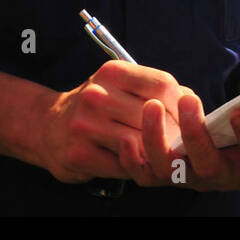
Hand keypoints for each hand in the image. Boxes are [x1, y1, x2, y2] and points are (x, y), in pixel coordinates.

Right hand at [36, 60, 186, 183]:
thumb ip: (155, 91)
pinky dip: (135, 167)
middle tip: (178, 141)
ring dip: (154, 152)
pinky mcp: (79, 154)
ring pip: (139, 142)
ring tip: (156, 152)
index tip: (187, 117)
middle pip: (154, 116)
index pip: (163, 85)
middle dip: (171, 132)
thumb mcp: (121, 86)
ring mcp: (85, 125)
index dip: (182, 105)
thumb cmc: (96, 107)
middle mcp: (97, 94)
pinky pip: (123, 165)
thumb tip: (193, 103)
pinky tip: (133, 162)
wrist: (47, 127)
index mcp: (113, 72)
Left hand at [135, 91, 239, 191]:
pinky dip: (135, 155)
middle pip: (208, 166)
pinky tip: (130, 129)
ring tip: (153, 106)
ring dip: (158, 140)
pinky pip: (146, 172)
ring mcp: (193, 175)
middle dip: (197, 135)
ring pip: (172, 169)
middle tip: (189, 100)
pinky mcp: (168, 170)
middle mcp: (224, 176)